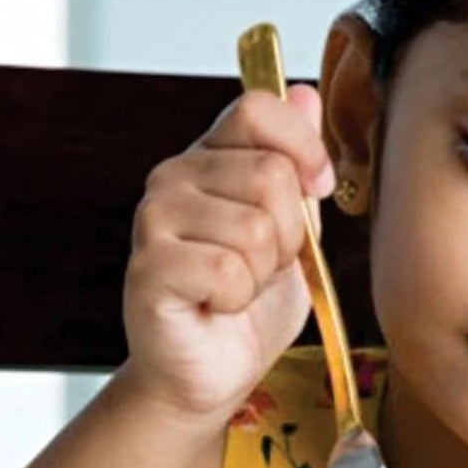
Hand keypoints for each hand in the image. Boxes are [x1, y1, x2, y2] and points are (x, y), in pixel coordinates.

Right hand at [121, 83, 333, 424]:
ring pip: (254, 227)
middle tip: (262, 268)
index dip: (303, 148)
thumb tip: (305, 93)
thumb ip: (297, 169)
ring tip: (237, 290)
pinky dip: (237, 299)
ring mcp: (155, 219)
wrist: (211, 374)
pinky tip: (215, 306)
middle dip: (289, 236)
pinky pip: (226, 269)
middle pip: (270, 175)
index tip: (318, 189)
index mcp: (210, 157)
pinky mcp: (149, 267)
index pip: (257, 108)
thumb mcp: (293, 233)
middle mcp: (174, 177)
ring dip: (262, 274)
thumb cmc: (248, 309)